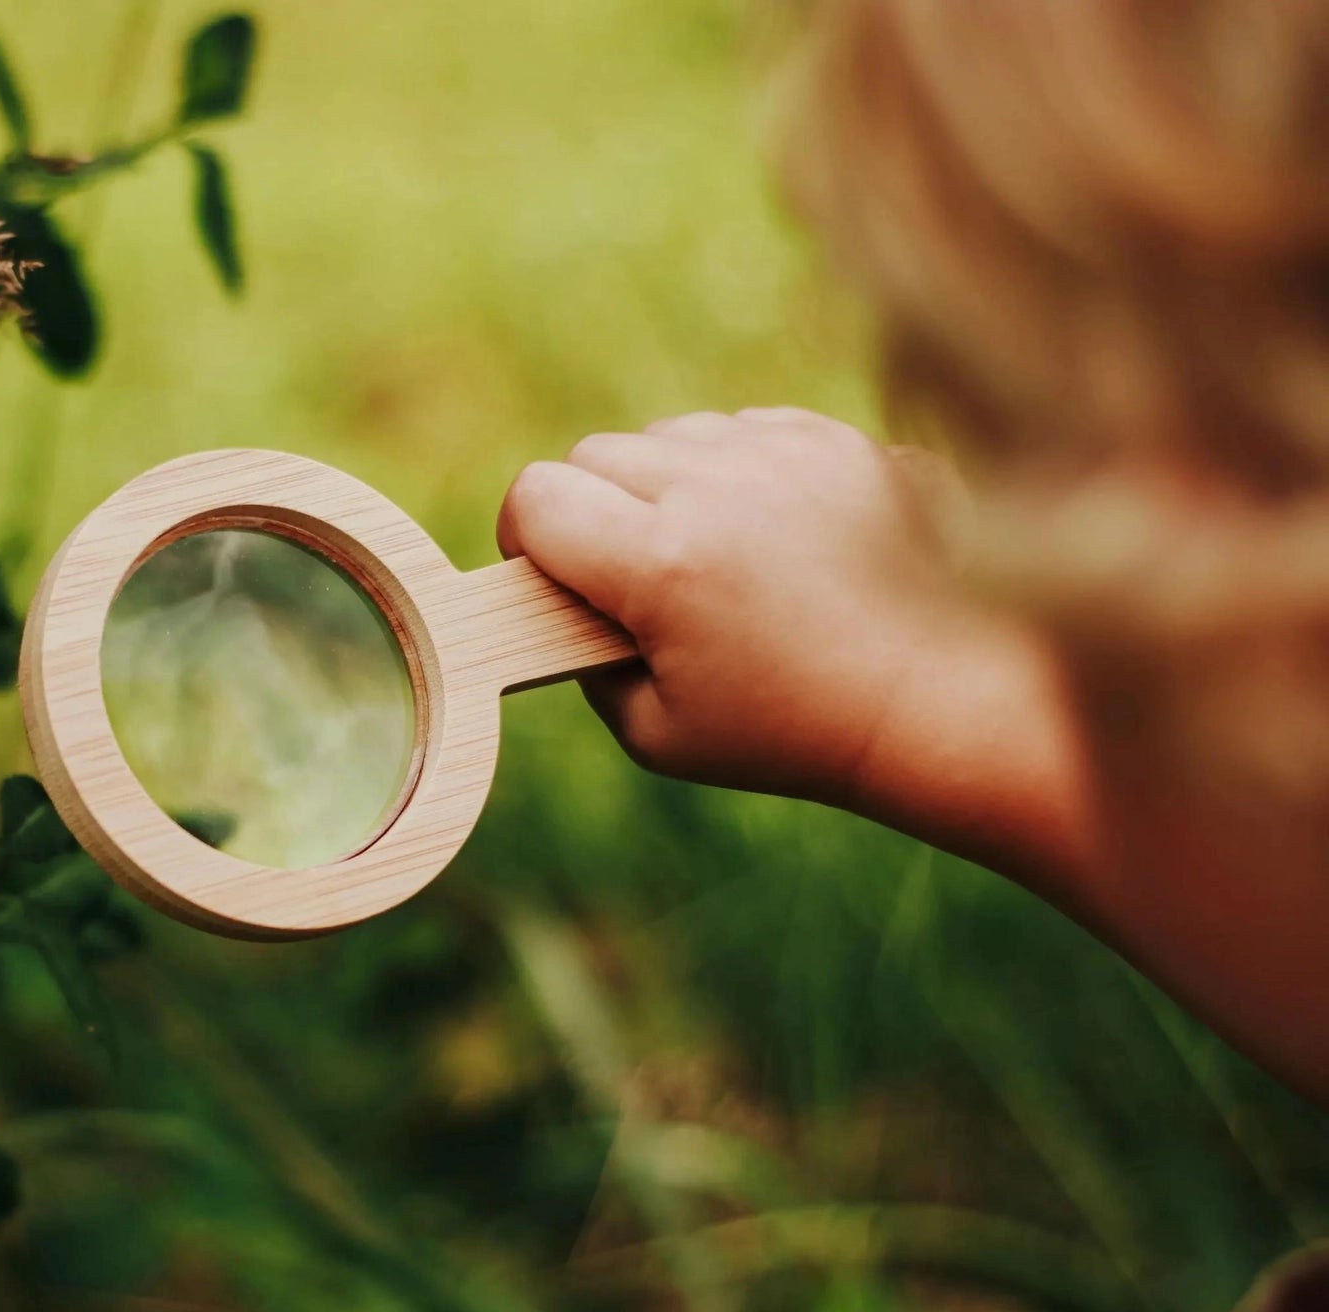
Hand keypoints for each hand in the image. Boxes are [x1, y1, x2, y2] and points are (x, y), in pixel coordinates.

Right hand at [498, 408, 1089, 889]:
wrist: (932, 700)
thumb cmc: (792, 732)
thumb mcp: (657, 734)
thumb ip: (586, 661)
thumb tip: (568, 601)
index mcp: (662, 562)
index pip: (536, 497)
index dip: (526, 537)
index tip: (553, 575)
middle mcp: (717, 485)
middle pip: (594, 455)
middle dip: (593, 512)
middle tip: (636, 576)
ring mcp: (782, 449)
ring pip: (670, 435)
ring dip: (667, 486)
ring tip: (715, 556)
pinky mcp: (833, 437)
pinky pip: (742, 429)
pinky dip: (737, 473)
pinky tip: (774, 535)